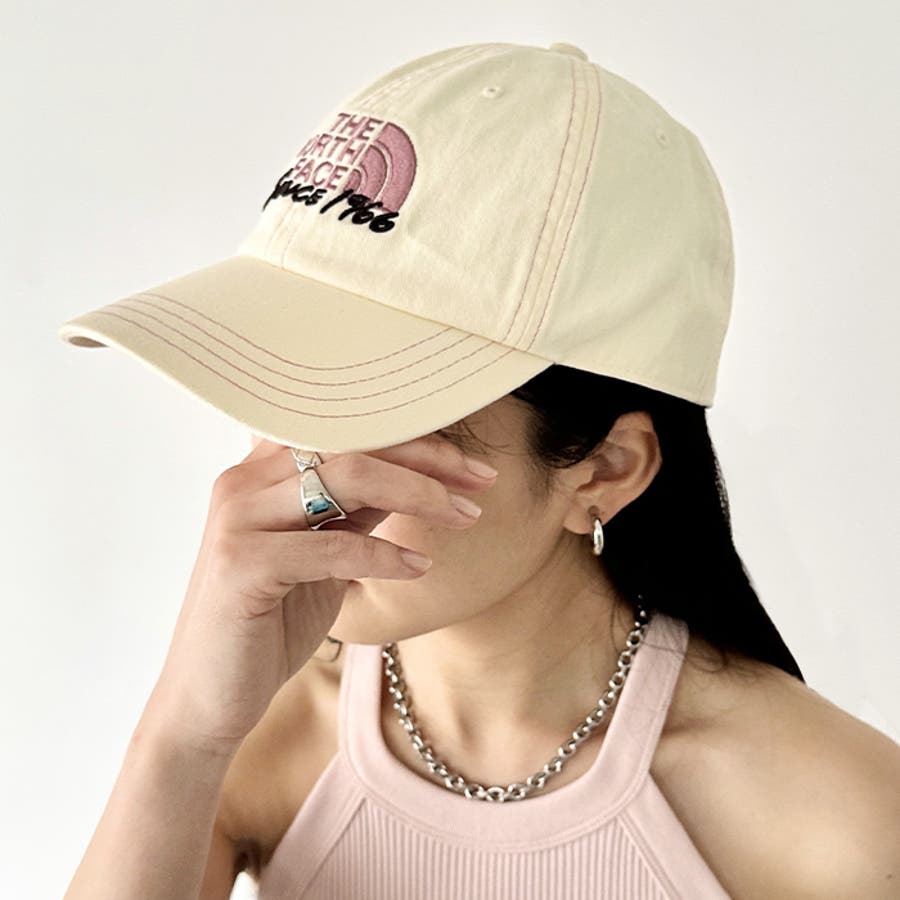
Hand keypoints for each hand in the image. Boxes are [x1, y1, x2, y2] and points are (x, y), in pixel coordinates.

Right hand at [141, 433, 497, 754]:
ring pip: (347, 477)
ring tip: (465, 517)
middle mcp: (244, 481)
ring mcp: (238, 517)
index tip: (471, 468)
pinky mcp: (241, 562)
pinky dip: (385, 556)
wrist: (207, 698)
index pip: (349, 432)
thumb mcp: (324, 555)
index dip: (416, 443)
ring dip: (419, 495)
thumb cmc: (269, 623)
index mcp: (262, 472)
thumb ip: (355, 511)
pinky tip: (419, 570)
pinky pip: (333, 545)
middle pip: (354, 444)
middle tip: (482, 482)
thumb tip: (416, 477)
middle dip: (429, 460)